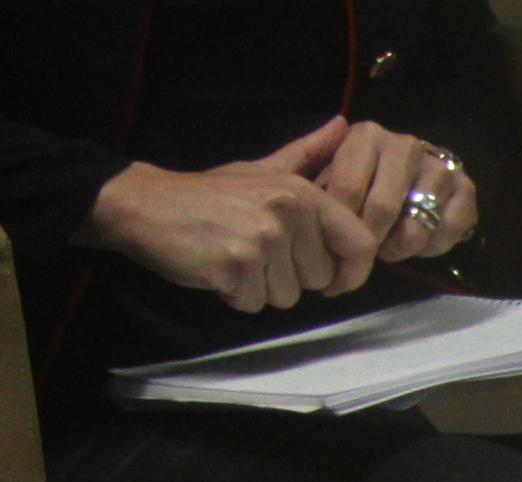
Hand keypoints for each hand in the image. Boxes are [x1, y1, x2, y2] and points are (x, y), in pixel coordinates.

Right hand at [80, 131, 382, 312]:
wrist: (146, 204)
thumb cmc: (211, 194)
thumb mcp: (263, 169)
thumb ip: (308, 154)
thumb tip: (345, 124)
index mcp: (302, 192)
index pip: (361, 245)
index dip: (353, 272)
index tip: (335, 280)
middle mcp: (287, 213)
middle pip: (320, 279)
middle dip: (291, 277)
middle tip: (257, 252)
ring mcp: (261, 239)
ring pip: (288, 296)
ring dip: (262, 288)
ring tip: (236, 257)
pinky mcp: (234, 265)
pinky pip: (255, 303)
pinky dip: (237, 295)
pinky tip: (219, 268)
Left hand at [314, 118, 478, 265]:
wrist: (403, 189)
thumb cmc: (352, 184)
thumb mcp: (319, 168)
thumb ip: (311, 151)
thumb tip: (337, 123)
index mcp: (367, 135)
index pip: (349, 186)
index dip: (342, 223)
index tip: (336, 242)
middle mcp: (406, 144)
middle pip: (384, 207)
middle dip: (372, 238)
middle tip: (364, 252)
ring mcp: (439, 166)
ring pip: (420, 222)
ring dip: (402, 245)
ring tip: (391, 248)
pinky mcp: (466, 189)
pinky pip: (450, 228)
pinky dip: (434, 245)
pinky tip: (421, 243)